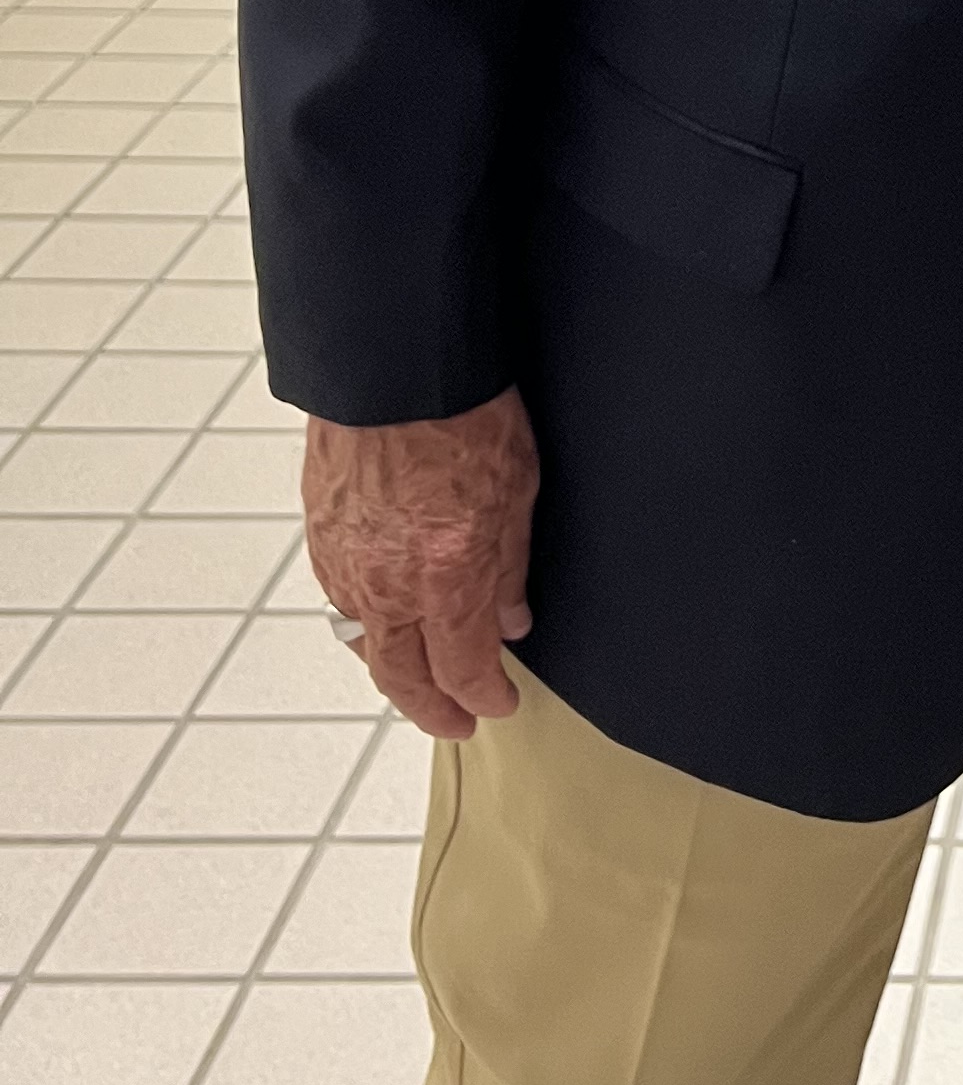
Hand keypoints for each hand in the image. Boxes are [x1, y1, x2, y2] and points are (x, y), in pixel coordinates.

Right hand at [304, 389, 539, 742]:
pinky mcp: (321, 534)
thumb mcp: (519, 488)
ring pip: (364, 643)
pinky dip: (363, 623)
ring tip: (418, 680)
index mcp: (444, 576)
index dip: (485, 695)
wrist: (391, 364)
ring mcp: (346, 561)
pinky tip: (378, 619)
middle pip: (402, 677)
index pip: (464, 667)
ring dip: (392, 670)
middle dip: (432, 709)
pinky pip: (339, 600)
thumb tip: (512, 619)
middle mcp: (387, 582)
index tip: (500, 703)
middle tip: (456, 720)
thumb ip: (511, 566)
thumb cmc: (460, 411)